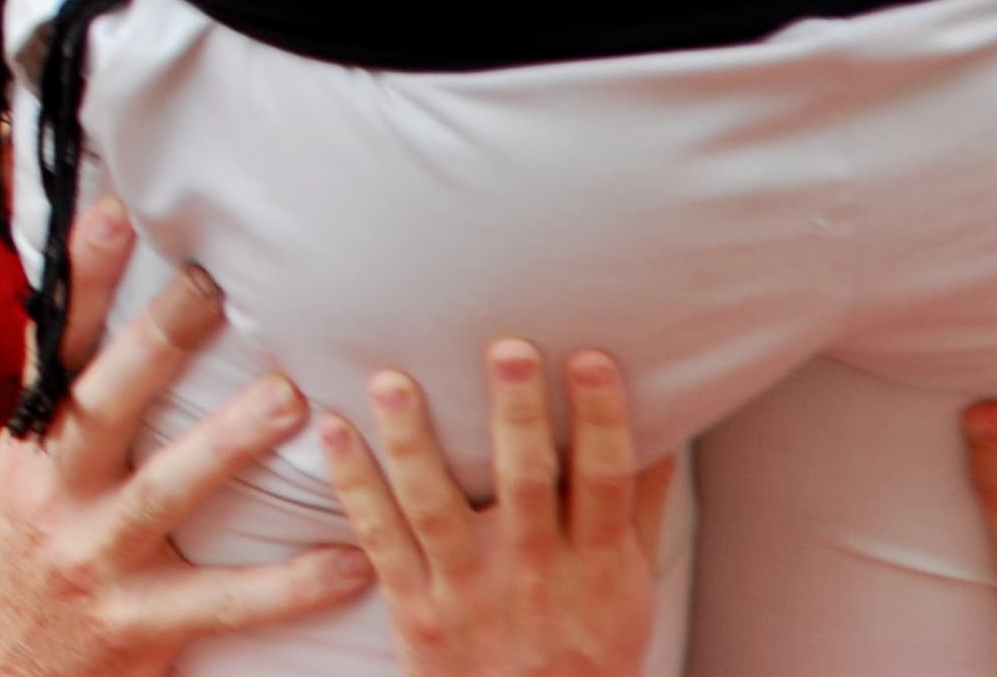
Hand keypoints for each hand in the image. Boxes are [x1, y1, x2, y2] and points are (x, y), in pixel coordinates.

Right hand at [0, 198, 375, 675]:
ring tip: (290, 400)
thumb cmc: (28, 553)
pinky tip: (347, 562)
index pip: (55, 349)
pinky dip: (288, 584)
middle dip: (156, 344)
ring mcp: (94, 558)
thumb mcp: (26, 472)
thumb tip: (100, 301)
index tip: (116, 212)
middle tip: (213, 289)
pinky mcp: (136, 624)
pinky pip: (223, 601)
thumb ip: (69, 403)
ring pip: (164, 492)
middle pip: (104, 404)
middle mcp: (54, 493)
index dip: (82, 281)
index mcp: (30, 447)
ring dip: (226, 444)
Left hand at [322, 345, 668, 676]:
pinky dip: (354, 484)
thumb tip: (663, 422)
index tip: (591, 357)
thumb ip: (639, 504)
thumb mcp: (630, 585)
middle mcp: (533, 573)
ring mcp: (467, 590)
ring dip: (411, 442)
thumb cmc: (588, 647)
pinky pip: (380, 538)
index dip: (601, 421)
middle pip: (523, 486)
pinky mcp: (414, 607)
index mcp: (596, 564)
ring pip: (435, 507)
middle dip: (515, 417)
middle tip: (506, 349)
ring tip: (391, 380)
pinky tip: (332, 428)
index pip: (603, 482)